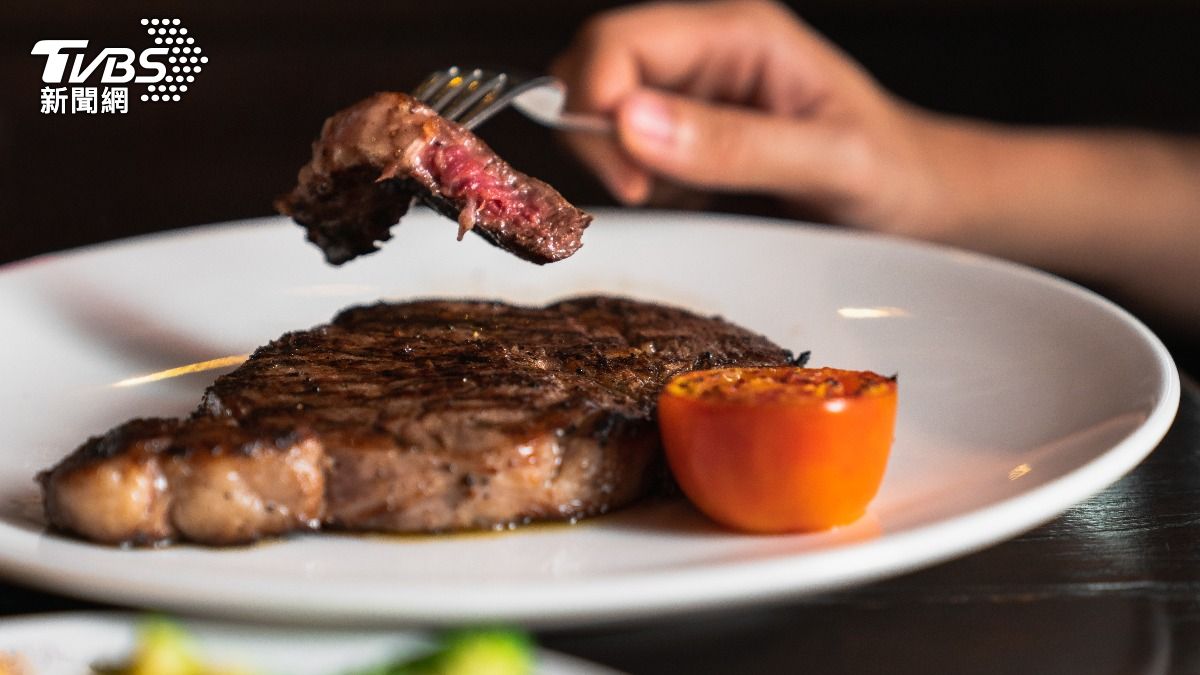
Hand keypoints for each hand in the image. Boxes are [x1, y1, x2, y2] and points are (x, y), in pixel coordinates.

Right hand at [551, 0, 949, 231]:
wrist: (921, 201)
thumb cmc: (895, 173)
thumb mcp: (826, 162)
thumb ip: (730, 144)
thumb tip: (629, 120)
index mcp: (739, 33)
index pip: (619, 41)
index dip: (598, 104)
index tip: (630, 178)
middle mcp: (708, 53)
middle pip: (594, 71)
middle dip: (597, 137)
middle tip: (646, 192)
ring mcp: (694, 93)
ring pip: (601, 113)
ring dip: (619, 164)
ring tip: (687, 195)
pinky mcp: (688, 133)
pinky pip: (626, 152)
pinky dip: (639, 184)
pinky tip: (693, 200)